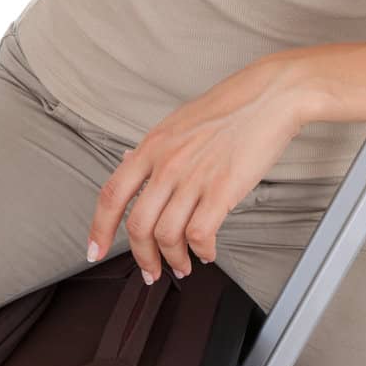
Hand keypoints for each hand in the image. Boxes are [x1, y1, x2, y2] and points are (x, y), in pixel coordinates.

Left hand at [84, 55, 307, 283]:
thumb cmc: (232, 106)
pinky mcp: (222, 189)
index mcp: (153, 146)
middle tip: (150, 271)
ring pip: (167, 236)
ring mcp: (193, 177)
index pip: (112, 194)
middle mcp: (167, 163)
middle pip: (138, 225)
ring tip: (183, 265)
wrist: (270, 95)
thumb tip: (133, 164)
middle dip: (142, 258)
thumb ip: (156, 149)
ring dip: (173, 260)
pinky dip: (201, 251)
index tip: (95, 250)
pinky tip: (207, 251)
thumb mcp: (180, 122)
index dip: (99, 228)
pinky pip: (199, 234)